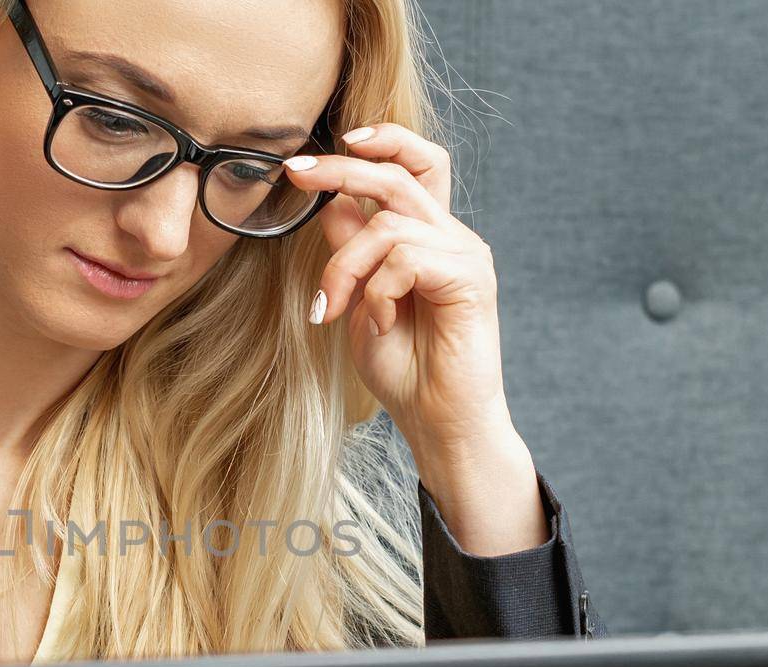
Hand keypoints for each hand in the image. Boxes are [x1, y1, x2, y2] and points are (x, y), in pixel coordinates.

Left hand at [283, 123, 511, 458]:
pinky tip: (378, 324)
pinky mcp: (471, 278)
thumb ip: (351, 253)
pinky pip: (406, 258)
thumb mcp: (360, 302)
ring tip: (334, 308)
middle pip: (399, 175)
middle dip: (341, 168)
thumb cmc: (404, 369)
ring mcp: (466, 254)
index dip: (380, 142)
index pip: (415, 165)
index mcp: (429, 236)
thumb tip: (331, 203)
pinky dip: (378, 291)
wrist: (439, 422)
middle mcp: (452, 236)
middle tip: (296, 172)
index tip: (327, 148)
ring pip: (389, 223)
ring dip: (346, 265)